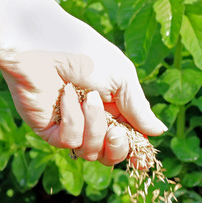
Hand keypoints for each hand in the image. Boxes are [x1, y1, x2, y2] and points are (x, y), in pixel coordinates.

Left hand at [0, 9, 166, 166]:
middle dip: (118, 147)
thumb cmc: (83, 50)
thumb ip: (139, 108)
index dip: (137, 152)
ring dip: (95, 127)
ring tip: (89, 98)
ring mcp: (69, 126)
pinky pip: (69, 141)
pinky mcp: (48, 129)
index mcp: (114, 107)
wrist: (41, 42)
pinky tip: (66, 96)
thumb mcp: (121, 78)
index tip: (144, 160)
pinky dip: (73, 119)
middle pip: (112, 154)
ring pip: (92, 152)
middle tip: (116, 132)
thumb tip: (160, 132)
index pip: (129, 139)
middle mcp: (92, 120)